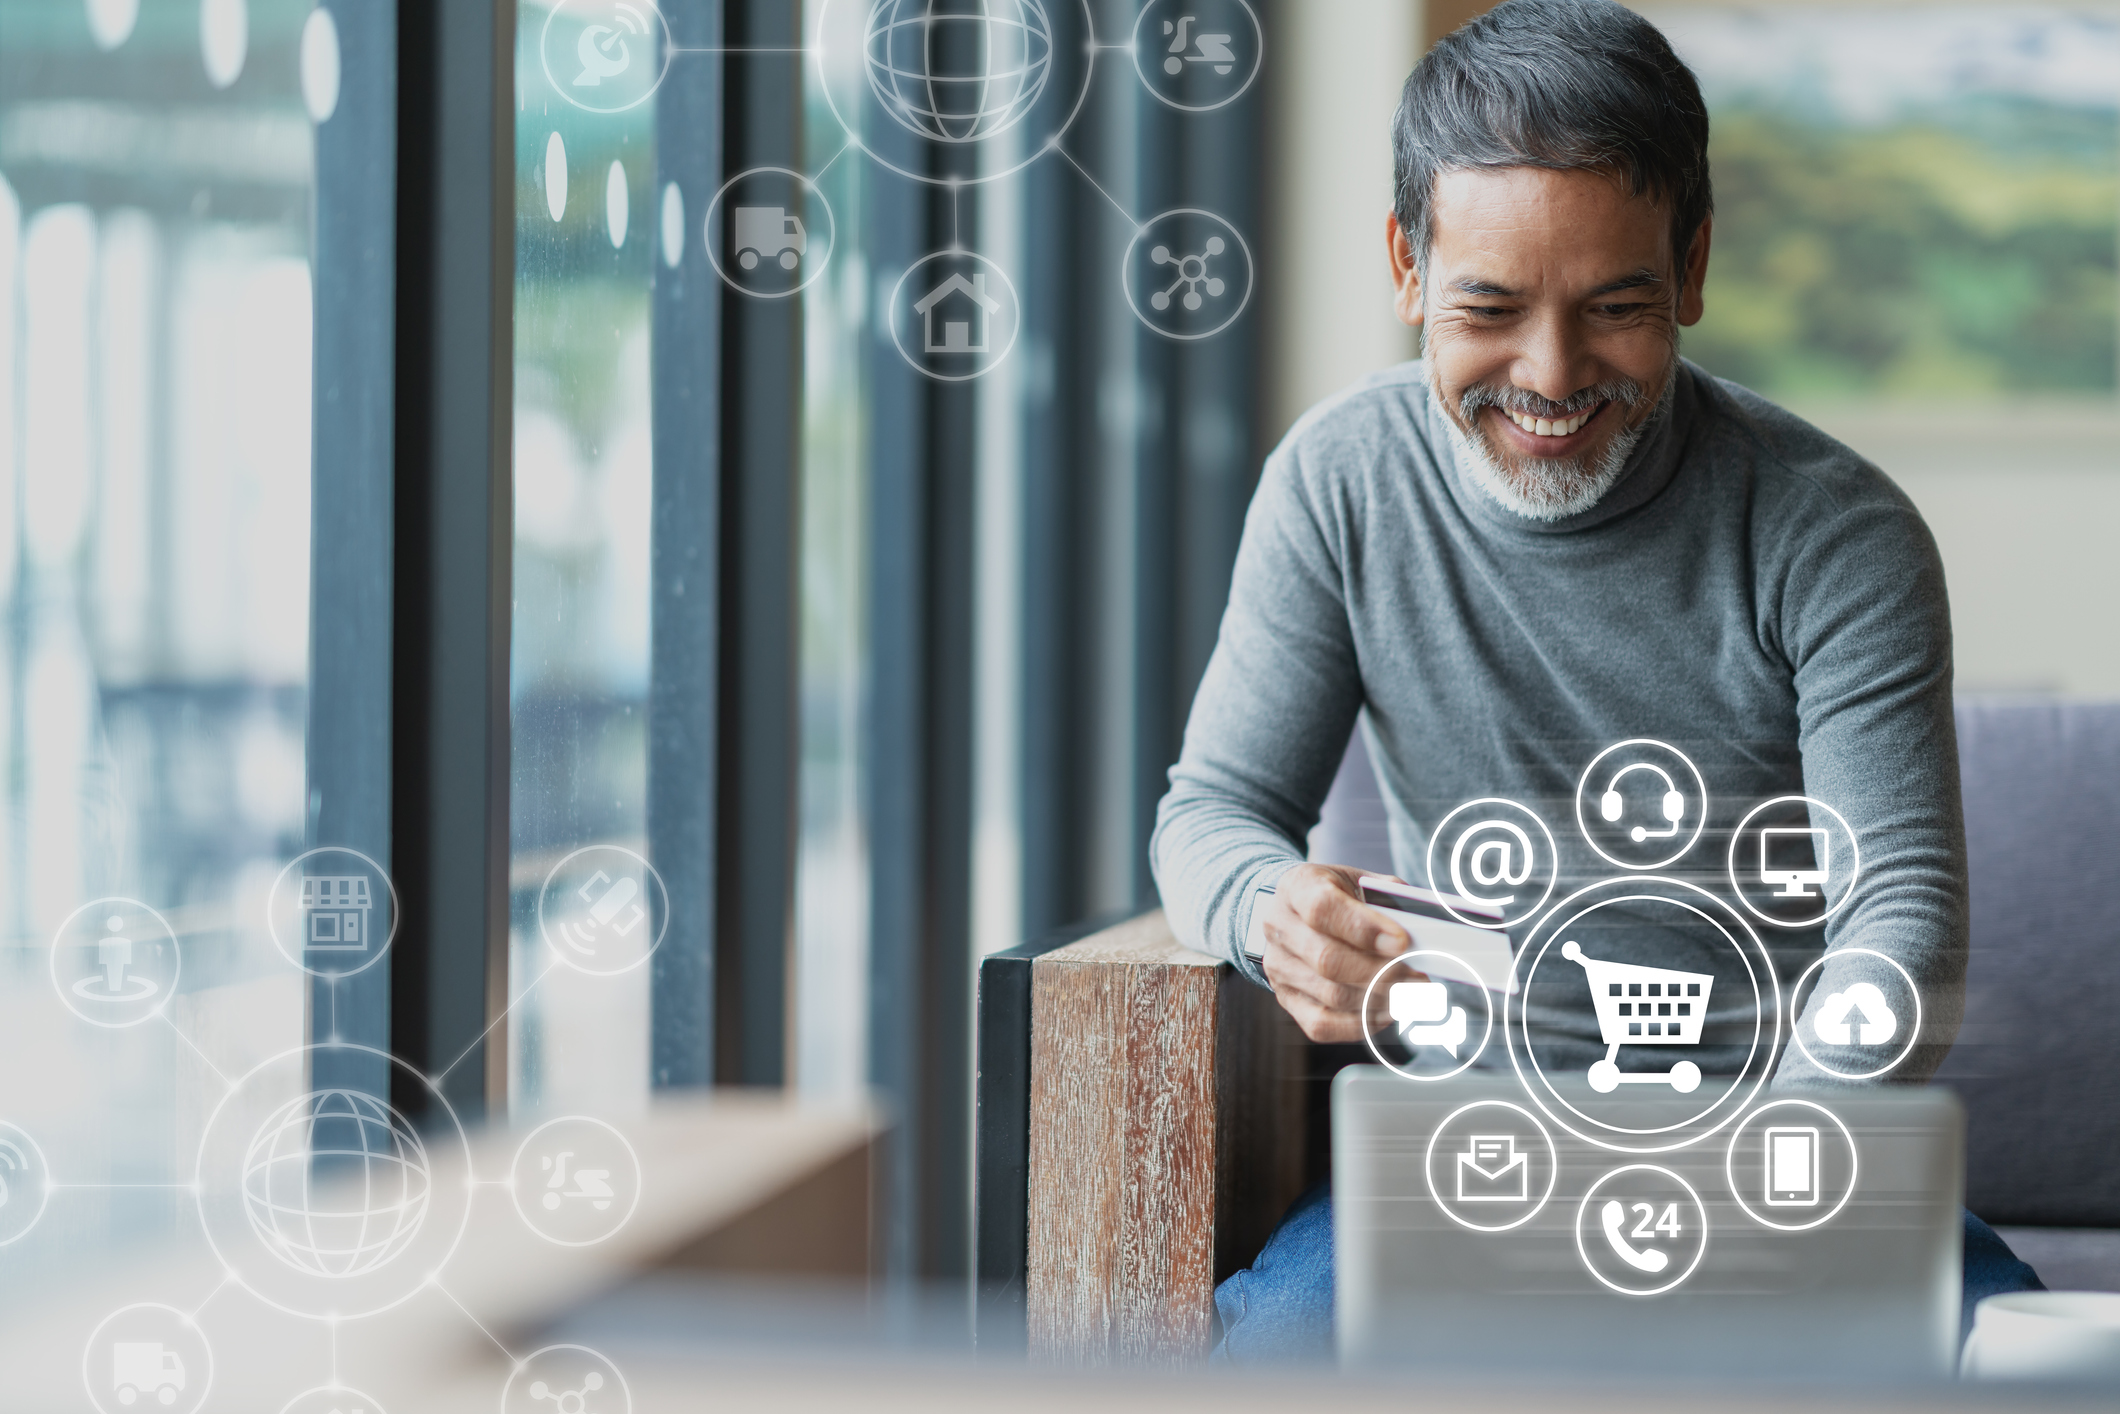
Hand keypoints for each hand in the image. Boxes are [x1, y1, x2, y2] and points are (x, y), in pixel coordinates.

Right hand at [1258, 863, 1419, 1041]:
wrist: (1299, 913)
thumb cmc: (1339, 897)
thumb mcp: (1361, 882)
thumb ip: (1389, 900)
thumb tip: (1423, 930)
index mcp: (1297, 887)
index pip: (1322, 908)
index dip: (1364, 928)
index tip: (1403, 942)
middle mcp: (1279, 927)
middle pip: (1328, 959)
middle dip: (1382, 972)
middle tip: (1418, 976)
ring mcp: (1278, 967)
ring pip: (1332, 995)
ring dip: (1382, 999)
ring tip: (1413, 994)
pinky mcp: (1286, 999)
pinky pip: (1324, 1024)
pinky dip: (1363, 1023)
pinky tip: (1389, 1011)